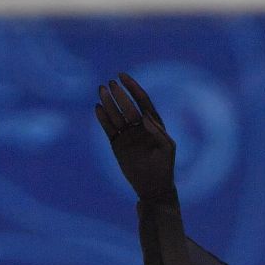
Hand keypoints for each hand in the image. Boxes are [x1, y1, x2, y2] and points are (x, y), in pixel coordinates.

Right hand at [95, 72, 176, 202]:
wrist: (153, 188)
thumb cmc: (164, 167)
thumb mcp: (167, 148)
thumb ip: (157, 131)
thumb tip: (144, 116)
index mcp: (152, 123)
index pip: (142, 100)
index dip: (133, 87)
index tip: (122, 76)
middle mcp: (139, 126)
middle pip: (127, 106)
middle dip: (119, 94)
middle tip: (110, 84)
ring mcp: (127, 135)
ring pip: (116, 115)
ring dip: (108, 103)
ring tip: (101, 91)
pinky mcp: (117, 144)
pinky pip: (109, 128)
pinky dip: (103, 119)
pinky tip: (97, 108)